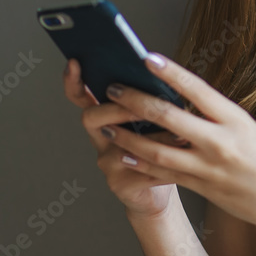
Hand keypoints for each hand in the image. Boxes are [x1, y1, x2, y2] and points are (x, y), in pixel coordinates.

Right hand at [62, 57, 183, 218]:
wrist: (157, 192)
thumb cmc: (158, 149)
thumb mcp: (153, 120)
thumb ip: (149, 100)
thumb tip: (161, 74)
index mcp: (106, 118)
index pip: (81, 96)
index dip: (74, 80)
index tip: (75, 62)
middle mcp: (101, 139)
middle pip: (91, 118)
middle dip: (115, 110)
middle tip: (139, 108)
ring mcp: (107, 163)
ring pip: (121, 145)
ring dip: (150, 137)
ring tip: (176, 133)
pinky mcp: (120, 184)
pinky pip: (140, 169)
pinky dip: (163, 162)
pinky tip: (180, 157)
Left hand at [99, 51, 255, 234]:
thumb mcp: (243, 125)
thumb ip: (212, 113)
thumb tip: (177, 96)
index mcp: (233, 118)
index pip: (197, 88)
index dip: (169, 72)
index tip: (147, 58)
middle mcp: (220, 140)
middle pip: (169, 117)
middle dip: (136, 101)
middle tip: (113, 88)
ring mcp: (208, 166)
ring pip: (158, 149)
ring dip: (128, 137)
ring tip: (107, 125)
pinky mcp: (200, 187)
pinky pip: (163, 174)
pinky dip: (140, 164)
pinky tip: (124, 155)